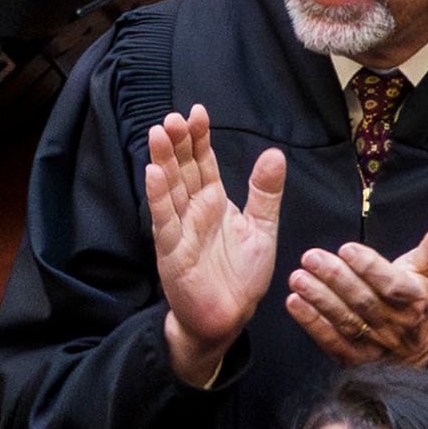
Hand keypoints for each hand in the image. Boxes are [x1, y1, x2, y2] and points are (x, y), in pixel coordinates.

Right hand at [146, 107, 283, 387]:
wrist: (228, 316)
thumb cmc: (242, 276)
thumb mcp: (263, 229)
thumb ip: (264, 193)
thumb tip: (274, 153)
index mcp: (214, 203)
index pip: (204, 163)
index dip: (200, 139)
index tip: (197, 112)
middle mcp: (193, 211)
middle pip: (183, 170)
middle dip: (178, 143)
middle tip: (174, 117)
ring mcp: (179, 229)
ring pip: (169, 189)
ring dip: (162, 161)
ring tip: (159, 133)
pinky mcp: (171, 251)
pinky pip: (164, 220)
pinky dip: (158, 196)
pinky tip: (153, 173)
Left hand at [288, 225, 427, 368]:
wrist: (419, 351)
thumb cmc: (418, 303)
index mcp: (415, 301)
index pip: (392, 284)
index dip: (369, 267)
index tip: (346, 248)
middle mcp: (395, 324)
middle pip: (364, 301)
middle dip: (336, 278)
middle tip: (311, 257)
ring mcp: (375, 343)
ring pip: (346, 320)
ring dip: (319, 298)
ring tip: (298, 277)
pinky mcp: (355, 358)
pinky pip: (331, 341)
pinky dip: (311, 323)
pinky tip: (294, 303)